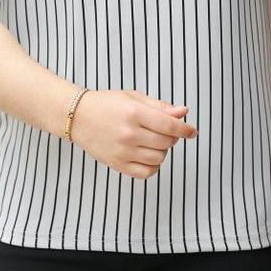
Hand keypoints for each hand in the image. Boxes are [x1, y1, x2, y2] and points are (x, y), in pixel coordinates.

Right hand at [70, 88, 197, 178]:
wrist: (78, 117)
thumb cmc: (107, 104)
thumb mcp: (134, 98)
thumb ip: (160, 106)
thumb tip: (184, 112)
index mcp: (134, 113)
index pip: (169, 125)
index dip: (185, 129)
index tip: (192, 132)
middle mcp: (129, 133)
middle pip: (167, 142)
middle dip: (172, 137)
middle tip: (164, 131)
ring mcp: (123, 151)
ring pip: (159, 158)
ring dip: (163, 150)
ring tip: (153, 141)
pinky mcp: (117, 165)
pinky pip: (147, 172)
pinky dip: (153, 165)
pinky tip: (147, 154)